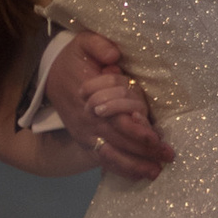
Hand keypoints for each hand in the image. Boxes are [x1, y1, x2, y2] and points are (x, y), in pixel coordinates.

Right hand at [43, 25, 172, 181]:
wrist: (49, 76)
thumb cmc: (74, 59)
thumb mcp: (83, 43)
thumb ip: (98, 46)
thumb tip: (114, 57)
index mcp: (90, 98)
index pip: (115, 118)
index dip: (135, 130)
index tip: (155, 137)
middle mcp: (87, 121)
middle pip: (118, 141)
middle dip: (144, 151)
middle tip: (168, 156)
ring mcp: (85, 134)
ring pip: (110, 155)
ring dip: (133, 166)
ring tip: (156, 172)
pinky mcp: (84, 141)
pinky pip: (103, 159)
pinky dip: (121, 169)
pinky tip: (139, 174)